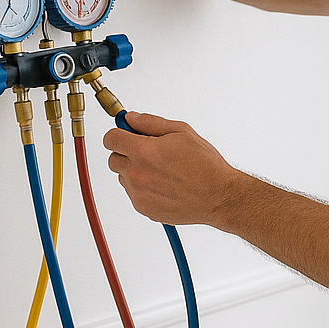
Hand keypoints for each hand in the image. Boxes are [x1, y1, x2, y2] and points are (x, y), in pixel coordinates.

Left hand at [103, 112, 242, 225]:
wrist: (218, 196)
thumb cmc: (205, 165)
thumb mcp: (182, 132)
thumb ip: (151, 122)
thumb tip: (131, 118)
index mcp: (145, 151)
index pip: (110, 139)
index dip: (119, 134)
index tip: (125, 134)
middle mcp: (137, 174)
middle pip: (113, 159)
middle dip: (126, 153)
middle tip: (148, 152)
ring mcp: (138, 193)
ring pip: (124, 177)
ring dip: (135, 171)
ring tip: (161, 171)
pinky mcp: (143, 208)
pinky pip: (133, 193)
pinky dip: (143, 188)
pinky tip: (164, 184)